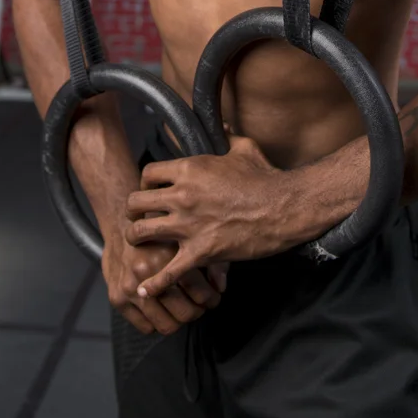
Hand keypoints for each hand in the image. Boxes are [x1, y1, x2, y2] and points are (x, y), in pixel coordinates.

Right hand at [102, 226, 227, 336]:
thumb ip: (208, 260)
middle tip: (199, 306)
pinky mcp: (117, 297)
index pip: (201, 294)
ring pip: (166, 325)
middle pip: (185, 313)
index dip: (211, 300)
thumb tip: (220, 287)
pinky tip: (161, 309)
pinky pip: (146, 327)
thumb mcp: (186, 235)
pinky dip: (156, 322)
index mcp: (169, 253)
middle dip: (197, 312)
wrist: (119, 225)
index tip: (211, 298)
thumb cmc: (157, 230)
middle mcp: (148, 270)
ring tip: (181, 309)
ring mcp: (131, 286)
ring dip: (178, 320)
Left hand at [125, 132, 301, 299]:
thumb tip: (224, 127)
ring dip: (136, 239)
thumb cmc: (265, 177)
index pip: (148, 174)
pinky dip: (154, 283)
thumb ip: (228, 137)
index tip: (150, 191)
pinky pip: (169, 272)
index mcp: (189, 169)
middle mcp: (182, 196)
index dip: (145, 183)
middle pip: (135, 202)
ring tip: (139, 244)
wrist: (284, 207)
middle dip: (133, 210)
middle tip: (138, 216)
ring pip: (141, 233)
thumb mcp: (245, 149)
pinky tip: (143, 290)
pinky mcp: (201, 252)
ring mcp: (189, 225)